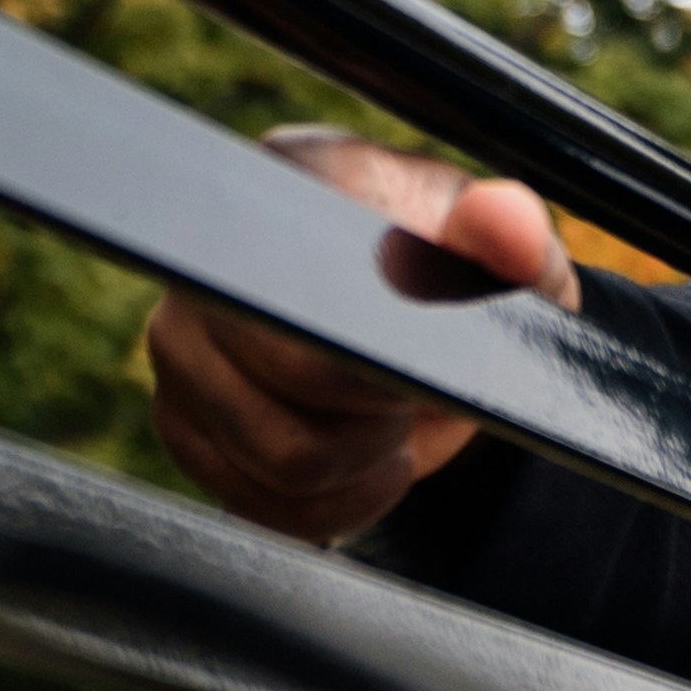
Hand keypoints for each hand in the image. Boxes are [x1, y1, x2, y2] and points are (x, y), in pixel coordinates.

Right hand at [144, 127, 576, 549]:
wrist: (415, 336)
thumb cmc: (461, 283)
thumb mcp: (511, 261)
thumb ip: (514, 237)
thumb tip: (499, 220)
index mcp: (294, 184)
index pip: (325, 286)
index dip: (391, 350)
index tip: (426, 360)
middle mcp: (215, 257)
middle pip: (303, 379)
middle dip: (386, 408)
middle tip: (412, 387)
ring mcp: (180, 338)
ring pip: (283, 458)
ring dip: (364, 463)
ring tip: (385, 418)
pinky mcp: (177, 417)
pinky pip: (256, 503)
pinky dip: (331, 505)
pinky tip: (357, 460)